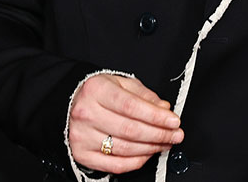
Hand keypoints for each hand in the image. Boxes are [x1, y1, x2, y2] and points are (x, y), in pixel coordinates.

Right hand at [68, 73, 183, 174]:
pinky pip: (114, 165)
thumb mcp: (121, 83)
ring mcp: (83, 136)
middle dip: (159, 134)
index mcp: (97, 90)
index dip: (156, 116)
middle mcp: (87, 113)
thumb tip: (164, 109)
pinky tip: (148, 154)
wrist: (71, 103)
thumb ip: (143, 95)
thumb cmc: (99, 92)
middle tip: (175, 134)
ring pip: (124, 148)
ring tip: (165, 143)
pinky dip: (136, 162)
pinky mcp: (82, 154)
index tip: (173, 120)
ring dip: (151, 148)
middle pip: (130, 129)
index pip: (131, 106)